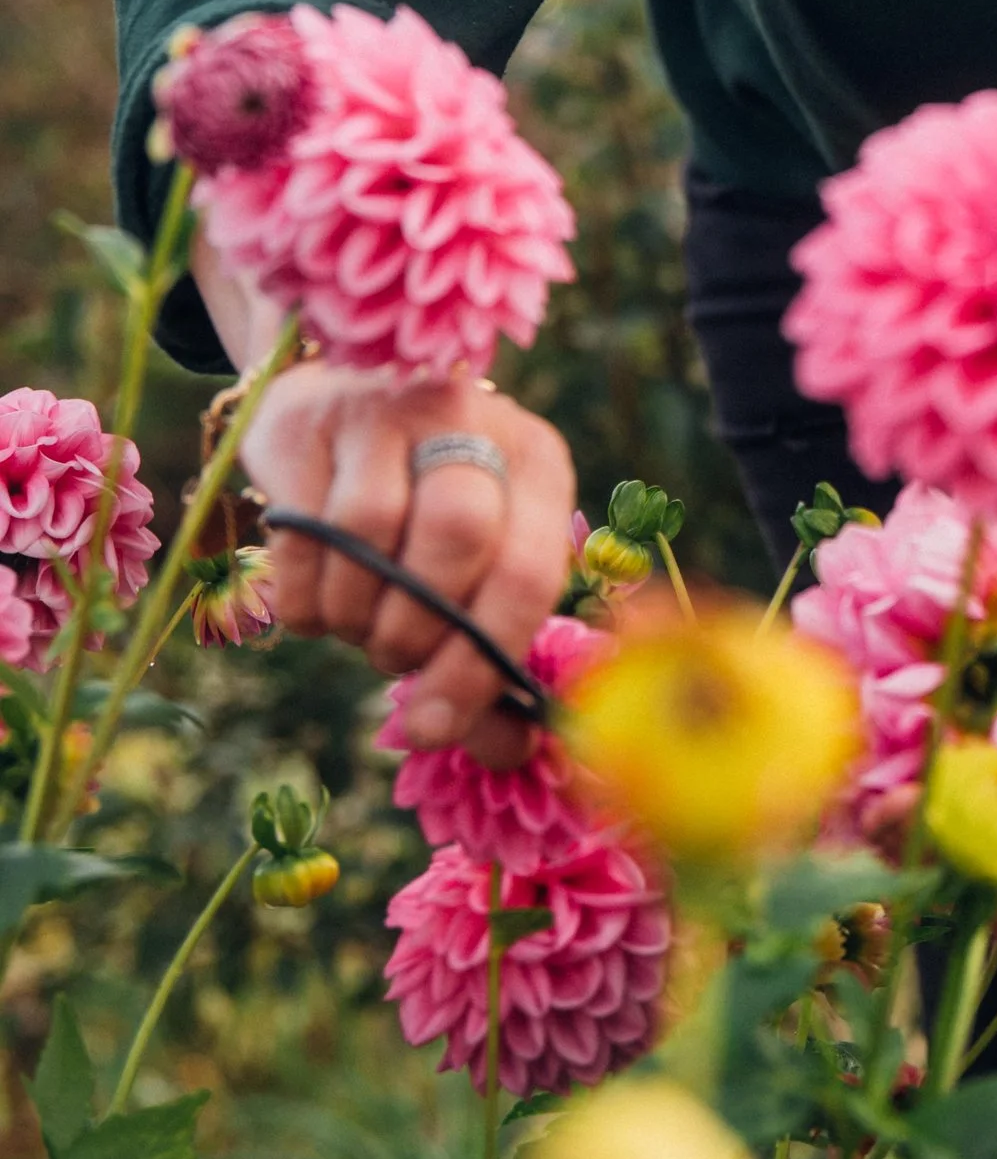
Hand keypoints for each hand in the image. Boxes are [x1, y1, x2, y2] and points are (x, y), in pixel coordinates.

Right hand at [247, 367, 576, 768]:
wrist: (341, 403)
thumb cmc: (425, 511)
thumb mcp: (479, 566)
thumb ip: (494, 659)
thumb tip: (516, 755)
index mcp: (536, 462)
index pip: (531, 568)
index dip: (483, 663)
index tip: (435, 728)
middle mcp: (471, 419)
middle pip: (456, 537)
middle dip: (416, 632)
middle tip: (393, 659)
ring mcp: (385, 410)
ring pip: (367, 533)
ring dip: (353, 616)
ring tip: (357, 624)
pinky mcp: (307, 421)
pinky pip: (298, 534)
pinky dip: (302, 598)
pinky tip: (315, 601)